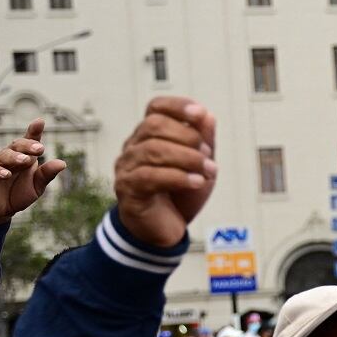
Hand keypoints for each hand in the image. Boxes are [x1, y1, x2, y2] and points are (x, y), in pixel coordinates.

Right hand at [0, 119, 67, 226]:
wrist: (0, 211)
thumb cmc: (18, 194)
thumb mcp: (37, 186)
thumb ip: (47, 174)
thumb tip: (62, 163)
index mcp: (24, 156)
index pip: (29, 141)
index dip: (34, 131)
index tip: (40, 121)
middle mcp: (9, 156)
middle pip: (17, 145)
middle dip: (28, 145)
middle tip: (40, 149)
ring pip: (4, 155)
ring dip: (15, 157)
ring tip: (25, 160)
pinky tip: (6, 174)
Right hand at [112, 97, 218, 248]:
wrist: (164, 231)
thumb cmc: (179, 196)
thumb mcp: (199, 166)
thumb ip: (203, 141)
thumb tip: (207, 116)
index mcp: (148, 136)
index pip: (155, 108)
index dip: (177, 106)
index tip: (199, 113)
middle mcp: (133, 148)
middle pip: (153, 125)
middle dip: (186, 136)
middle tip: (208, 154)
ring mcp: (127, 168)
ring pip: (152, 150)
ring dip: (187, 158)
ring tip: (209, 171)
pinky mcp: (128, 190)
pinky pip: (149, 176)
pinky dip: (179, 177)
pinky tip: (197, 181)